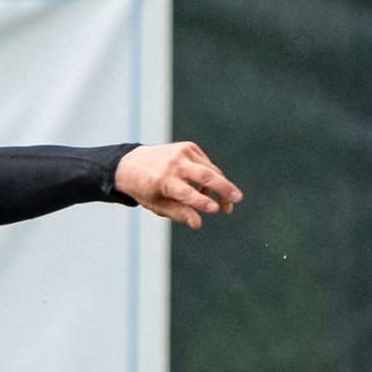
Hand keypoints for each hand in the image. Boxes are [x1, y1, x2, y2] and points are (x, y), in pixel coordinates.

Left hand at [114, 141, 241, 228]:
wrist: (133, 163)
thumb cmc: (147, 190)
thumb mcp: (158, 206)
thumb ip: (180, 214)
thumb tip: (198, 223)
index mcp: (162, 181)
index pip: (185, 192)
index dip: (201, 201)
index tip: (216, 209)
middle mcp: (174, 164)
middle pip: (204, 175)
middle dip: (223, 188)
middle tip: (238, 199)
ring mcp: (182, 152)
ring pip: (210, 170)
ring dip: (221, 187)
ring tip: (226, 205)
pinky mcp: (189, 147)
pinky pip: (207, 165)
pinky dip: (211, 178)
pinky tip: (205, 190)